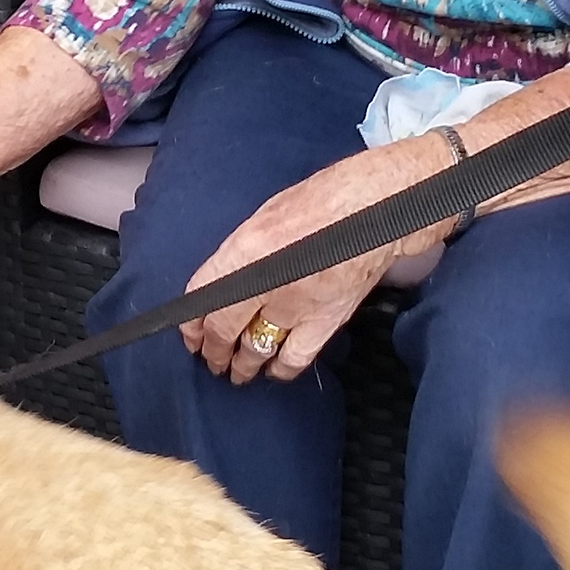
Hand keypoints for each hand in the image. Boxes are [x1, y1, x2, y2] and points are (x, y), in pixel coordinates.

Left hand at [180, 139, 446, 383]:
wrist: (378, 208)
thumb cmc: (324, 198)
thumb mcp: (266, 214)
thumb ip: (242, 252)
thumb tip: (225, 282)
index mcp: (245, 250)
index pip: (201, 299)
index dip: (191, 325)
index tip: (190, 335)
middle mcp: (265, 283)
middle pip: (224, 332)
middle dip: (213, 351)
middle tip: (211, 359)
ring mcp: (296, 307)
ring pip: (255, 352)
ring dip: (241, 365)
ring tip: (236, 371)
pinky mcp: (325, 322)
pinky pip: (294, 359)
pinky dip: (280, 369)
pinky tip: (274, 368)